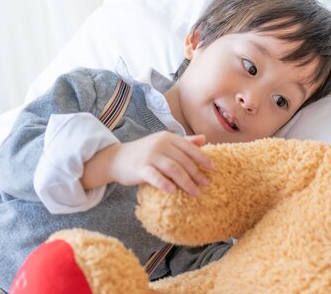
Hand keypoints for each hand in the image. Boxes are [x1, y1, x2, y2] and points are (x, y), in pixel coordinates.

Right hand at [81, 132, 214, 196]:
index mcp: (168, 137)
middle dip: (196, 174)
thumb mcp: (164, 143)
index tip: (213, 169)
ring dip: (186, 182)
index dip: (202, 158)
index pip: (189, 148)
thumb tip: (204, 139)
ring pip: (173, 169)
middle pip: (183, 160)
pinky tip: (173, 192)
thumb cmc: (144, 152)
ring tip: (195, 192)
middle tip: (205, 185)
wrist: (117, 158)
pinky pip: (154, 176)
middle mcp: (160, 144)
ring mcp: (150, 155)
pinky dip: (165, 183)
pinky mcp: (140, 168)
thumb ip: (184, 141)